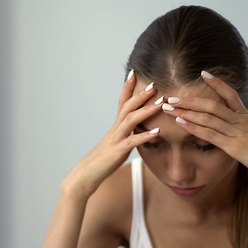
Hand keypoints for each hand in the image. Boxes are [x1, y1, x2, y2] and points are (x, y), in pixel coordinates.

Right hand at [63, 71, 162, 199]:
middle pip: (127, 106)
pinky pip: (133, 141)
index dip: (127, 87)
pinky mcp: (118, 152)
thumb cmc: (101, 162)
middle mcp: (115, 130)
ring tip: (160, 103)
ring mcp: (116, 140)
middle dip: (140, 94)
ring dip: (146, 110)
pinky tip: (158, 131)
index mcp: (115, 127)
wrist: (86, 175)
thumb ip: (125, 136)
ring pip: (130, 120)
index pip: (121, 102)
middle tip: (154, 84)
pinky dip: (145, 135)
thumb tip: (137, 131)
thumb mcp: (115, 145)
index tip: (134, 73)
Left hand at [163, 71, 247, 188]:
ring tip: (168, 106)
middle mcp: (240, 121)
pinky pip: (209, 134)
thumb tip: (244, 126)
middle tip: (170, 96)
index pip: (230, 94)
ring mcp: (236, 132)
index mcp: (247, 117)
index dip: (217, 83)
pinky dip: (192, 126)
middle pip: (212, 104)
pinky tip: (179, 122)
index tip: (203, 73)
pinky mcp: (232, 146)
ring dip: (185, 111)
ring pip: (207, 116)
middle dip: (189, 99)